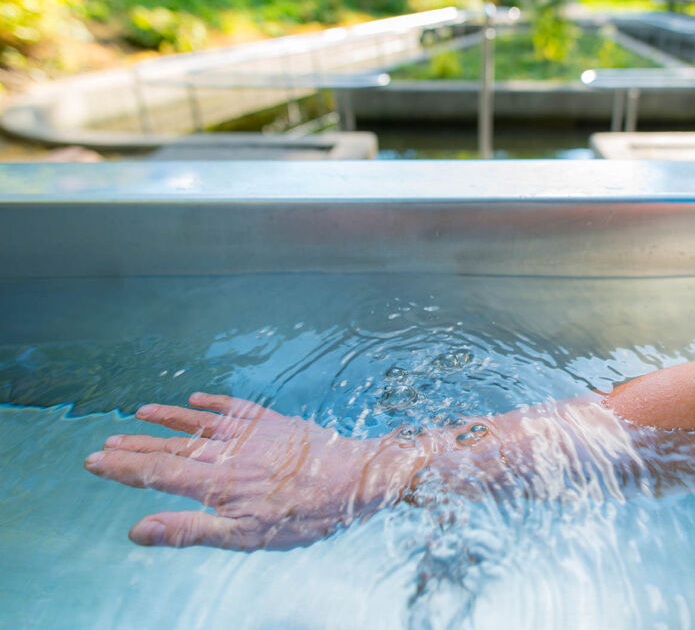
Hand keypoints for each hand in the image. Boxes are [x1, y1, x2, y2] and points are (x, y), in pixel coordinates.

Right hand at [84, 393, 402, 550]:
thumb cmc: (305, 515)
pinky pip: (236, 409)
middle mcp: (228, 453)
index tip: (93, 460)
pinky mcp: (274, 424)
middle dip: (136, 447)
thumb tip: (137, 531)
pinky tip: (195, 400)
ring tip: (140, 413)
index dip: (123, 468)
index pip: (158, 474)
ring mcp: (252, 435)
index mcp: (216, 484)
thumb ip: (189, 531)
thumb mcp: (245, 537)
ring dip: (168, 420)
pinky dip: (213, 404)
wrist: (356, 479)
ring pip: (199, 426)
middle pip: (173, 449)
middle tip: (105, 443)